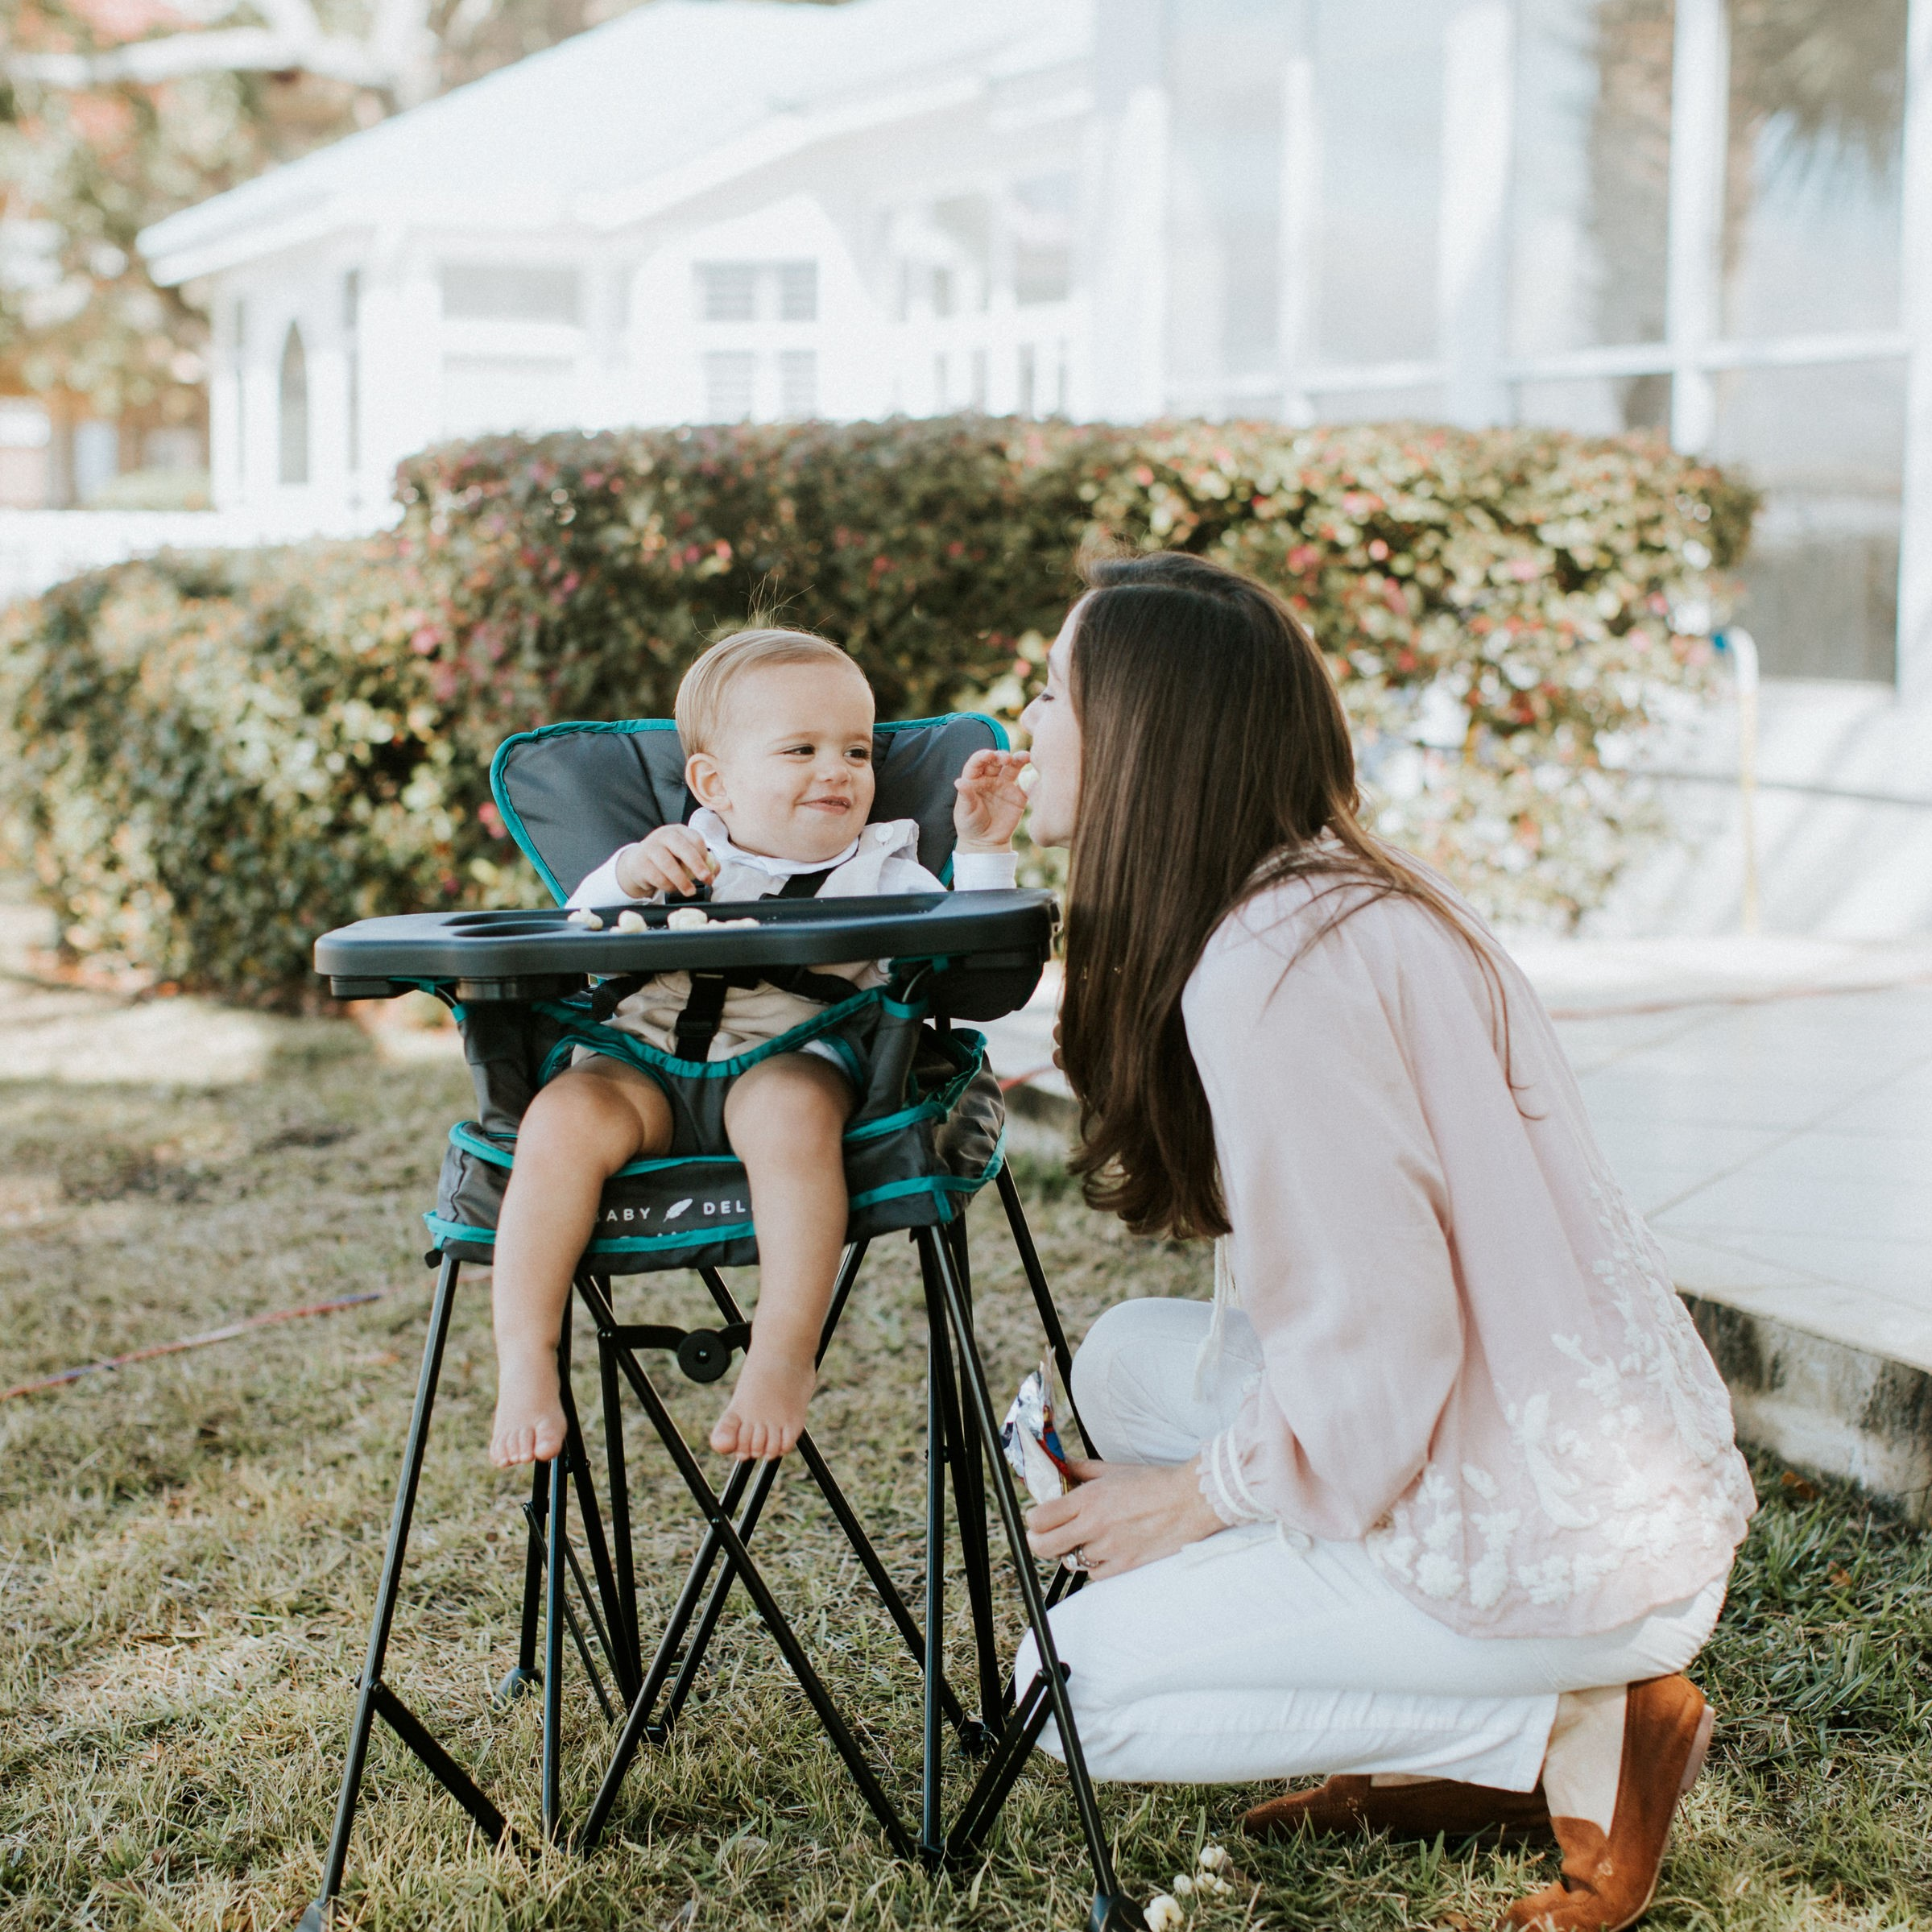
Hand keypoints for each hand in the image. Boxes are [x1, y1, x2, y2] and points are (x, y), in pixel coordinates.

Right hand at [614, 824, 716, 898]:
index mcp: (678, 831)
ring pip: (669, 865)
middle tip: (705, 879)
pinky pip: (658, 877)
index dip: (704, 856)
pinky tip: (672, 888)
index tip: (709, 870)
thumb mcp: (684, 856)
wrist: (638, 863)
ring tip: (690, 891)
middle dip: (697, 865)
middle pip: (683, 848)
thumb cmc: (667, 858)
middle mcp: (663, 835)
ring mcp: (650, 848)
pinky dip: (668, 886)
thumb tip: (715, 870)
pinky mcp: (641, 863)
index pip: (695, 839)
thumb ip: (702, 861)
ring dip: (682, 881)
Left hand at [954, 748, 1029, 851]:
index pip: (978, 762)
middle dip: (1002, 756)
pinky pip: (1027, 784)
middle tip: (1007, 758)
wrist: (985, 842)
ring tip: (1025, 756)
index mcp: (975, 779)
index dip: (983, 756)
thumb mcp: (965, 811)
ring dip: (1019, 759)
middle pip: (997, 761)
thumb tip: (959, 782)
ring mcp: (1006, 785)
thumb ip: (965, 796)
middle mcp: (991, 778)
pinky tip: (1036, 773)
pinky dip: (1032, 777)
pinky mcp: (1019, 796)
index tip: (989, 755)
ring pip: (1013, 767)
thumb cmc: (970, 824)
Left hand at [1024, 1457, 1226, 1581]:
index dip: (1034, 1519)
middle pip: (1043, 1546)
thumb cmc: (1153, 1482)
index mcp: (1088, 1499)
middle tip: (1046, 1535)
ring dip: (1072, 1551)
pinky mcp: (1124, 1566)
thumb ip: (1081, 1470)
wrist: (1189, 1501)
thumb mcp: (1113, 1469)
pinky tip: (1105, 1549)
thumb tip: (1061, 1467)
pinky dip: (1095, 1564)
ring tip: (1084, 1538)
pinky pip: (1094, 1574)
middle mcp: (1093, 1526)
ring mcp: (1108, 1549)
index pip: (1040, 1518)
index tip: (1039, 1517)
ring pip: (1070, 1560)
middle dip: (1038, 1541)